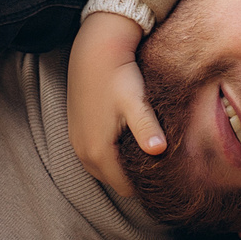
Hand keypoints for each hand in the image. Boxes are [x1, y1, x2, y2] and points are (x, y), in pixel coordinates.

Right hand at [68, 11, 157, 196]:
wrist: (93, 51)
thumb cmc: (118, 76)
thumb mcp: (136, 103)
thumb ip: (146, 129)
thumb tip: (159, 150)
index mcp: (98, 152)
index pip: (126, 188)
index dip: (146, 185)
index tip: (165, 176)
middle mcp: (83, 153)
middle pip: (114, 182)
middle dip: (134, 178)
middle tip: (158, 164)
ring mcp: (77, 144)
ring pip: (104, 170)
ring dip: (121, 166)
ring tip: (144, 150)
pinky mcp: (75, 133)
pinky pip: (95, 156)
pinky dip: (110, 155)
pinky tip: (126, 138)